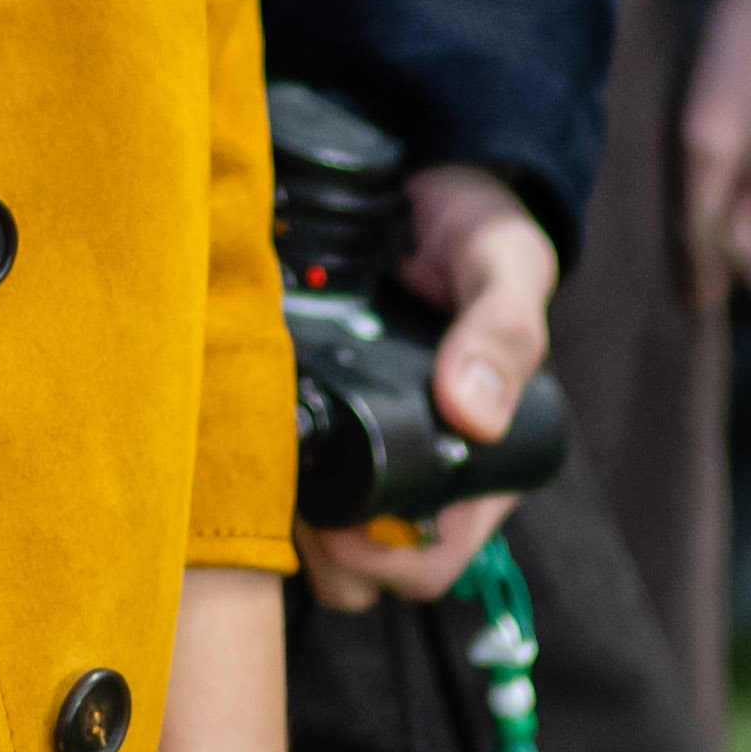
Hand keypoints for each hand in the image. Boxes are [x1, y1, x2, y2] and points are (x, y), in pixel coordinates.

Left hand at [296, 164, 556, 609]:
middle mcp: (418, 468)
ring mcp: (363, 444)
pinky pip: (287, 470)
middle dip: (318, 551)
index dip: (379, 564)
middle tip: (281, 491)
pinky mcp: (319, 409)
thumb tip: (474, 414)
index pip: (427, 565)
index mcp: (477, 464)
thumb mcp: (505, 268)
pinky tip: (245, 422)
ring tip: (259, 454)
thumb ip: (501, 332)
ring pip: (316, 537)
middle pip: (362, 568)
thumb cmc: (480, 236)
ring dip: (283, 516)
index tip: (331, 526)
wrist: (425, 183)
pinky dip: (262, 464)